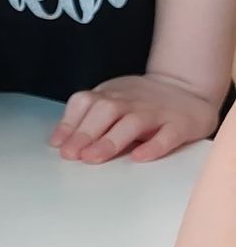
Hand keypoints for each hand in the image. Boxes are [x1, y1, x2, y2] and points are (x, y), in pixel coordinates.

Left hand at [50, 74, 218, 162]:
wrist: (187, 88)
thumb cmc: (141, 102)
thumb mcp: (111, 101)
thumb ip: (87, 118)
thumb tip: (59, 142)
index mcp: (112, 95)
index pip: (86, 102)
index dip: (69, 123)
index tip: (58, 145)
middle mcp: (132, 101)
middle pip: (105, 111)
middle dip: (85, 133)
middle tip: (71, 155)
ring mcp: (156, 112)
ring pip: (132, 123)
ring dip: (110, 140)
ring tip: (93, 158)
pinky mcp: (180, 125)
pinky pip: (167, 135)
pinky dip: (153, 146)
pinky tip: (139, 157)